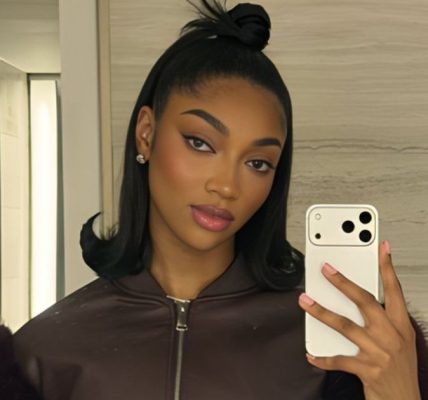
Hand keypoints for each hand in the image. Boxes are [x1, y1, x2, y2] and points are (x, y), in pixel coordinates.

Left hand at [298, 240, 420, 399]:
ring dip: (321, 312)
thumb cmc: (400, 371)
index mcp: (400, 326)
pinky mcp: (368, 370)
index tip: (382, 248)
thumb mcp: (400, 342)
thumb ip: (383, 321)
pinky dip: (323, 357)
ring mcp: (379, 352)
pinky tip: (311, 354)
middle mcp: (391, 336)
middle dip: (343, 282)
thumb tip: (355, 301)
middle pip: (365, 301)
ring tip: (305, 302)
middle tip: (326, 269)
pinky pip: (339, 359)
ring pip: (345, 326)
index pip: (394, 290)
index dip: (387, 268)